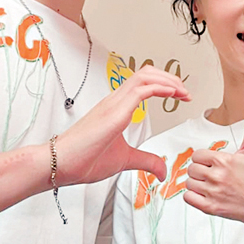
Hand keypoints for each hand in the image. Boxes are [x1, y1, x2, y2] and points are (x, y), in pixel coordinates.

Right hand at [56, 65, 189, 184]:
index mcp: (116, 108)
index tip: (181, 95)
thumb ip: (145, 161)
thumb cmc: (82, 160)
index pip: (142, 83)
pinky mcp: (114, 112)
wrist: (59, 164)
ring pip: (144, 76)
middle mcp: (114, 101)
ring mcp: (113, 104)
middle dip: (169, 78)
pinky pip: (140, 90)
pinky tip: (172, 94)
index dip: (164, 84)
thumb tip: (162, 171)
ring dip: (168, 80)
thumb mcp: (124, 161)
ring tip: (182, 91)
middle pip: (146, 73)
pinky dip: (159, 88)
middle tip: (185, 91)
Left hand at [184, 103, 243, 223]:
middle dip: (200, 172)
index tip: (214, 165)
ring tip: (211, 186)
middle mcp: (217, 176)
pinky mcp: (209, 207)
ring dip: (197, 185)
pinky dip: (193, 197)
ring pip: (188, 183)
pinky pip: (187, 198)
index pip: (197, 155)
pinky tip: (206, 195)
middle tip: (213, 176)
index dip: (204, 160)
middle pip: (191, 169)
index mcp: (224, 160)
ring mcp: (213, 192)